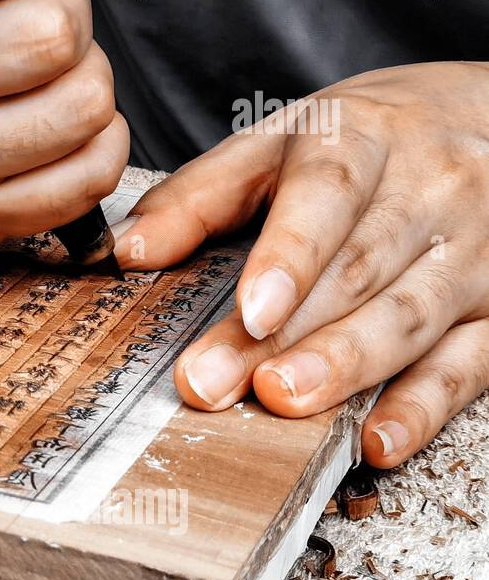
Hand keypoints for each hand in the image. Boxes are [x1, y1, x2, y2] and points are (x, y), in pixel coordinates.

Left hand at [113, 62, 488, 467]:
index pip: (327, 195)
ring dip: (346, 366)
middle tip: (216, 383)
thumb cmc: (367, 138)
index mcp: (363, 138)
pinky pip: (466, 362)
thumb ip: (200, 195)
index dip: (289, 255)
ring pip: (410, 315)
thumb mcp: (279, 141)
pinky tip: (376, 441)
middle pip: (354, 270)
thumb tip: (126, 249)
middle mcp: (428, 190)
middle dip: (284, 334)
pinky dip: (422, 407)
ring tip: (284, 402)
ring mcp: (473, 251)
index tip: (248, 310)